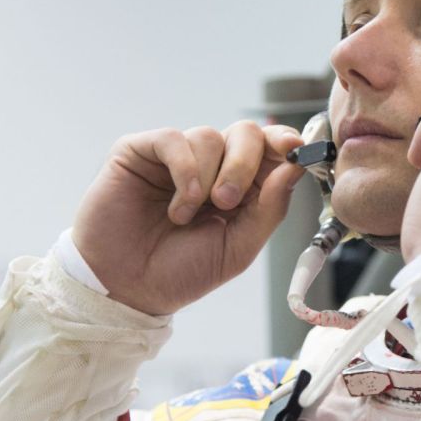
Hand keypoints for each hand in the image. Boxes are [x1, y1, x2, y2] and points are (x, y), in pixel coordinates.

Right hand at [72, 121, 304, 314]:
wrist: (127, 289)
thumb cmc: (181, 271)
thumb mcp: (239, 247)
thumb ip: (270, 208)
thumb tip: (294, 168)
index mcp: (241, 185)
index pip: (270, 148)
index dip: (285, 142)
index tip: (294, 150)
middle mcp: (211, 165)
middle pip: (245, 132)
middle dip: (244, 164)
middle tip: (226, 202)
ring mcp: (175, 157)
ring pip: (209, 135)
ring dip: (205, 178)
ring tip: (185, 217)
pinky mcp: (139, 152)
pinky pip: (173, 138)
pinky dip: (183, 170)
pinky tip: (177, 205)